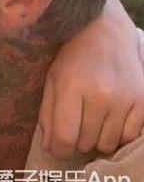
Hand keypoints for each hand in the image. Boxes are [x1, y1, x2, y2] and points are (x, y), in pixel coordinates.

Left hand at [38, 0, 143, 159]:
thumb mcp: (52, 80)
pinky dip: (117, 134)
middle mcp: (100, 94)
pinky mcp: (142, 101)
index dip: (58, 150)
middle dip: (76, 139)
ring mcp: (125, 99)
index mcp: (71, 86)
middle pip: (86, 142)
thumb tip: (49, 147)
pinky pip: (129, 137)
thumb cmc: (72, 57)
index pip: (65, 136)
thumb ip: (48, 113)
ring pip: (107, 144)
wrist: (103, 32)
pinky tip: (109, 118)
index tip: (56, 149)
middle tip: (74, 122)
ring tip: (91, 118)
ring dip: (96, 138)